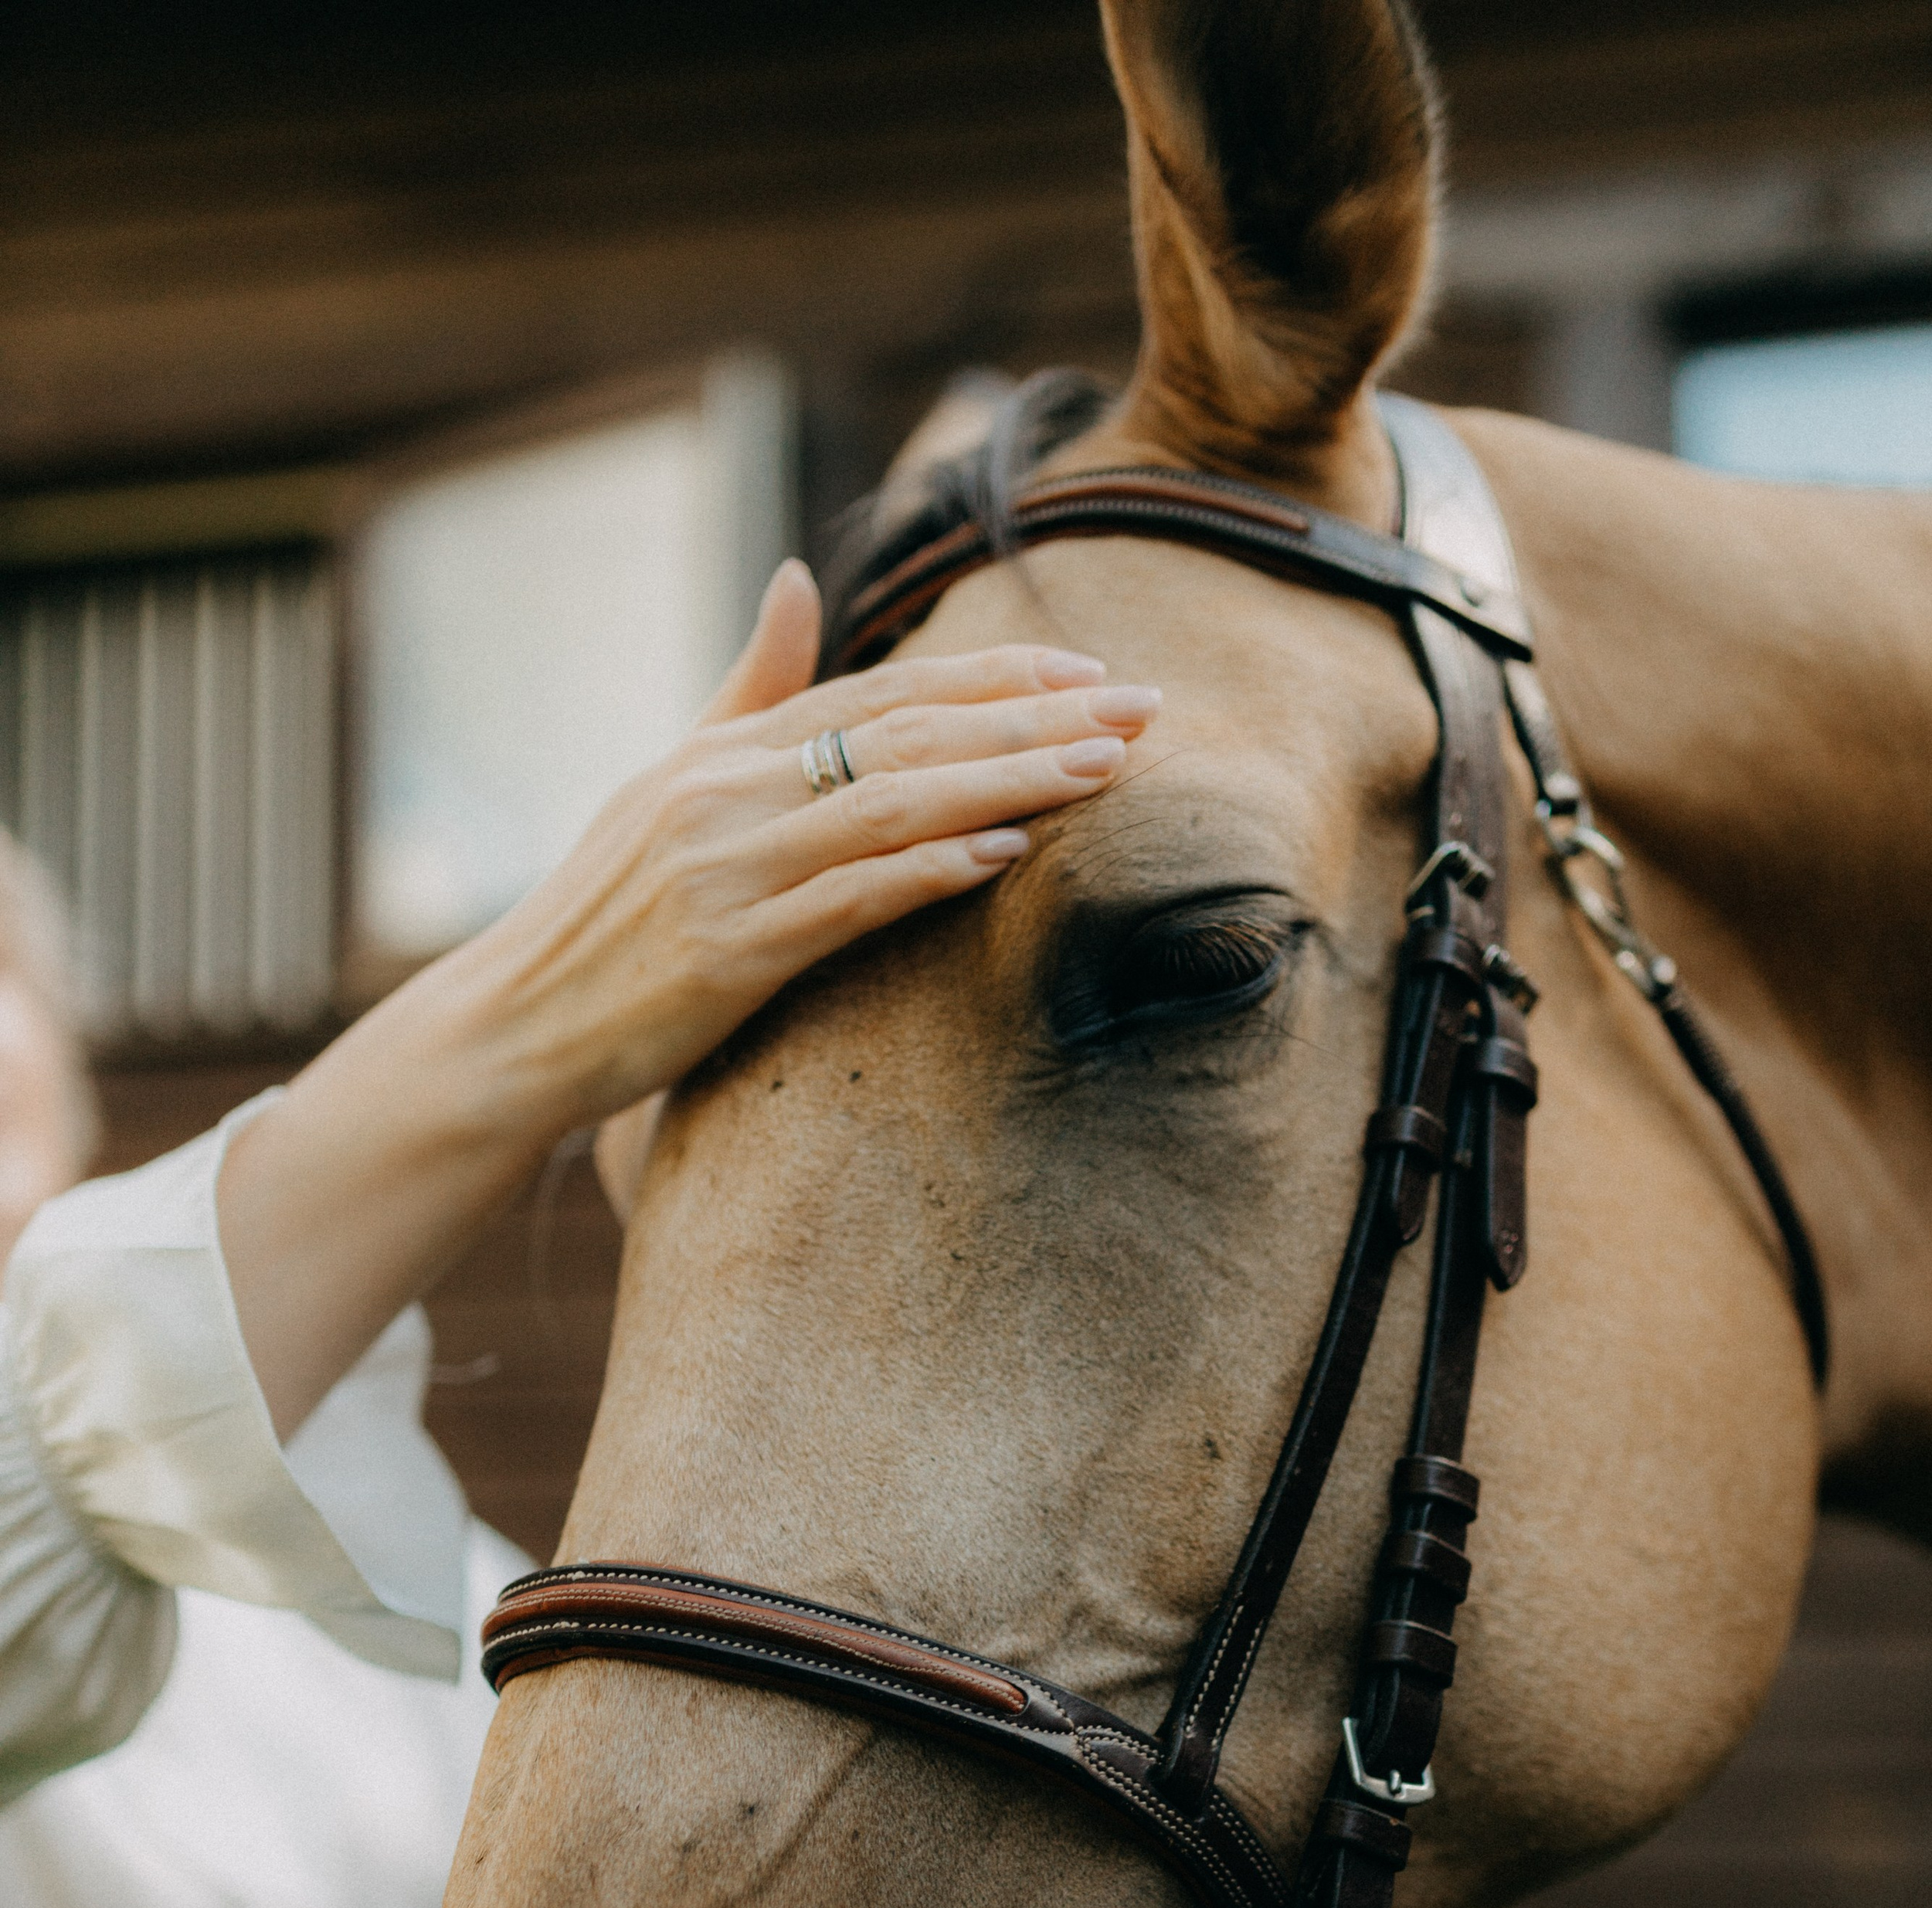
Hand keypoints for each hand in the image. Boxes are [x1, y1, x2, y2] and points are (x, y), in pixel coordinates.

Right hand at [217, 561, 1159, 1439]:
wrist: (512, 1028)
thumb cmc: (602, 918)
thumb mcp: (667, 785)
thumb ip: (749, 688)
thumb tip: (798, 578)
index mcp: (723, 751)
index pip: (882, 694)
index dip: (992, 679)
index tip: (1090, 674)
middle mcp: (727, 792)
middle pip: (907, 737)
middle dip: (1034, 721)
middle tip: (1142, 712)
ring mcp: (727, 870)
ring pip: (892, 807)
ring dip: (1007, 785)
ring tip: (1102, 773)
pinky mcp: (727, 952)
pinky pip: (845, 901)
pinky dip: (925, 873)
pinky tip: (1000, 856)